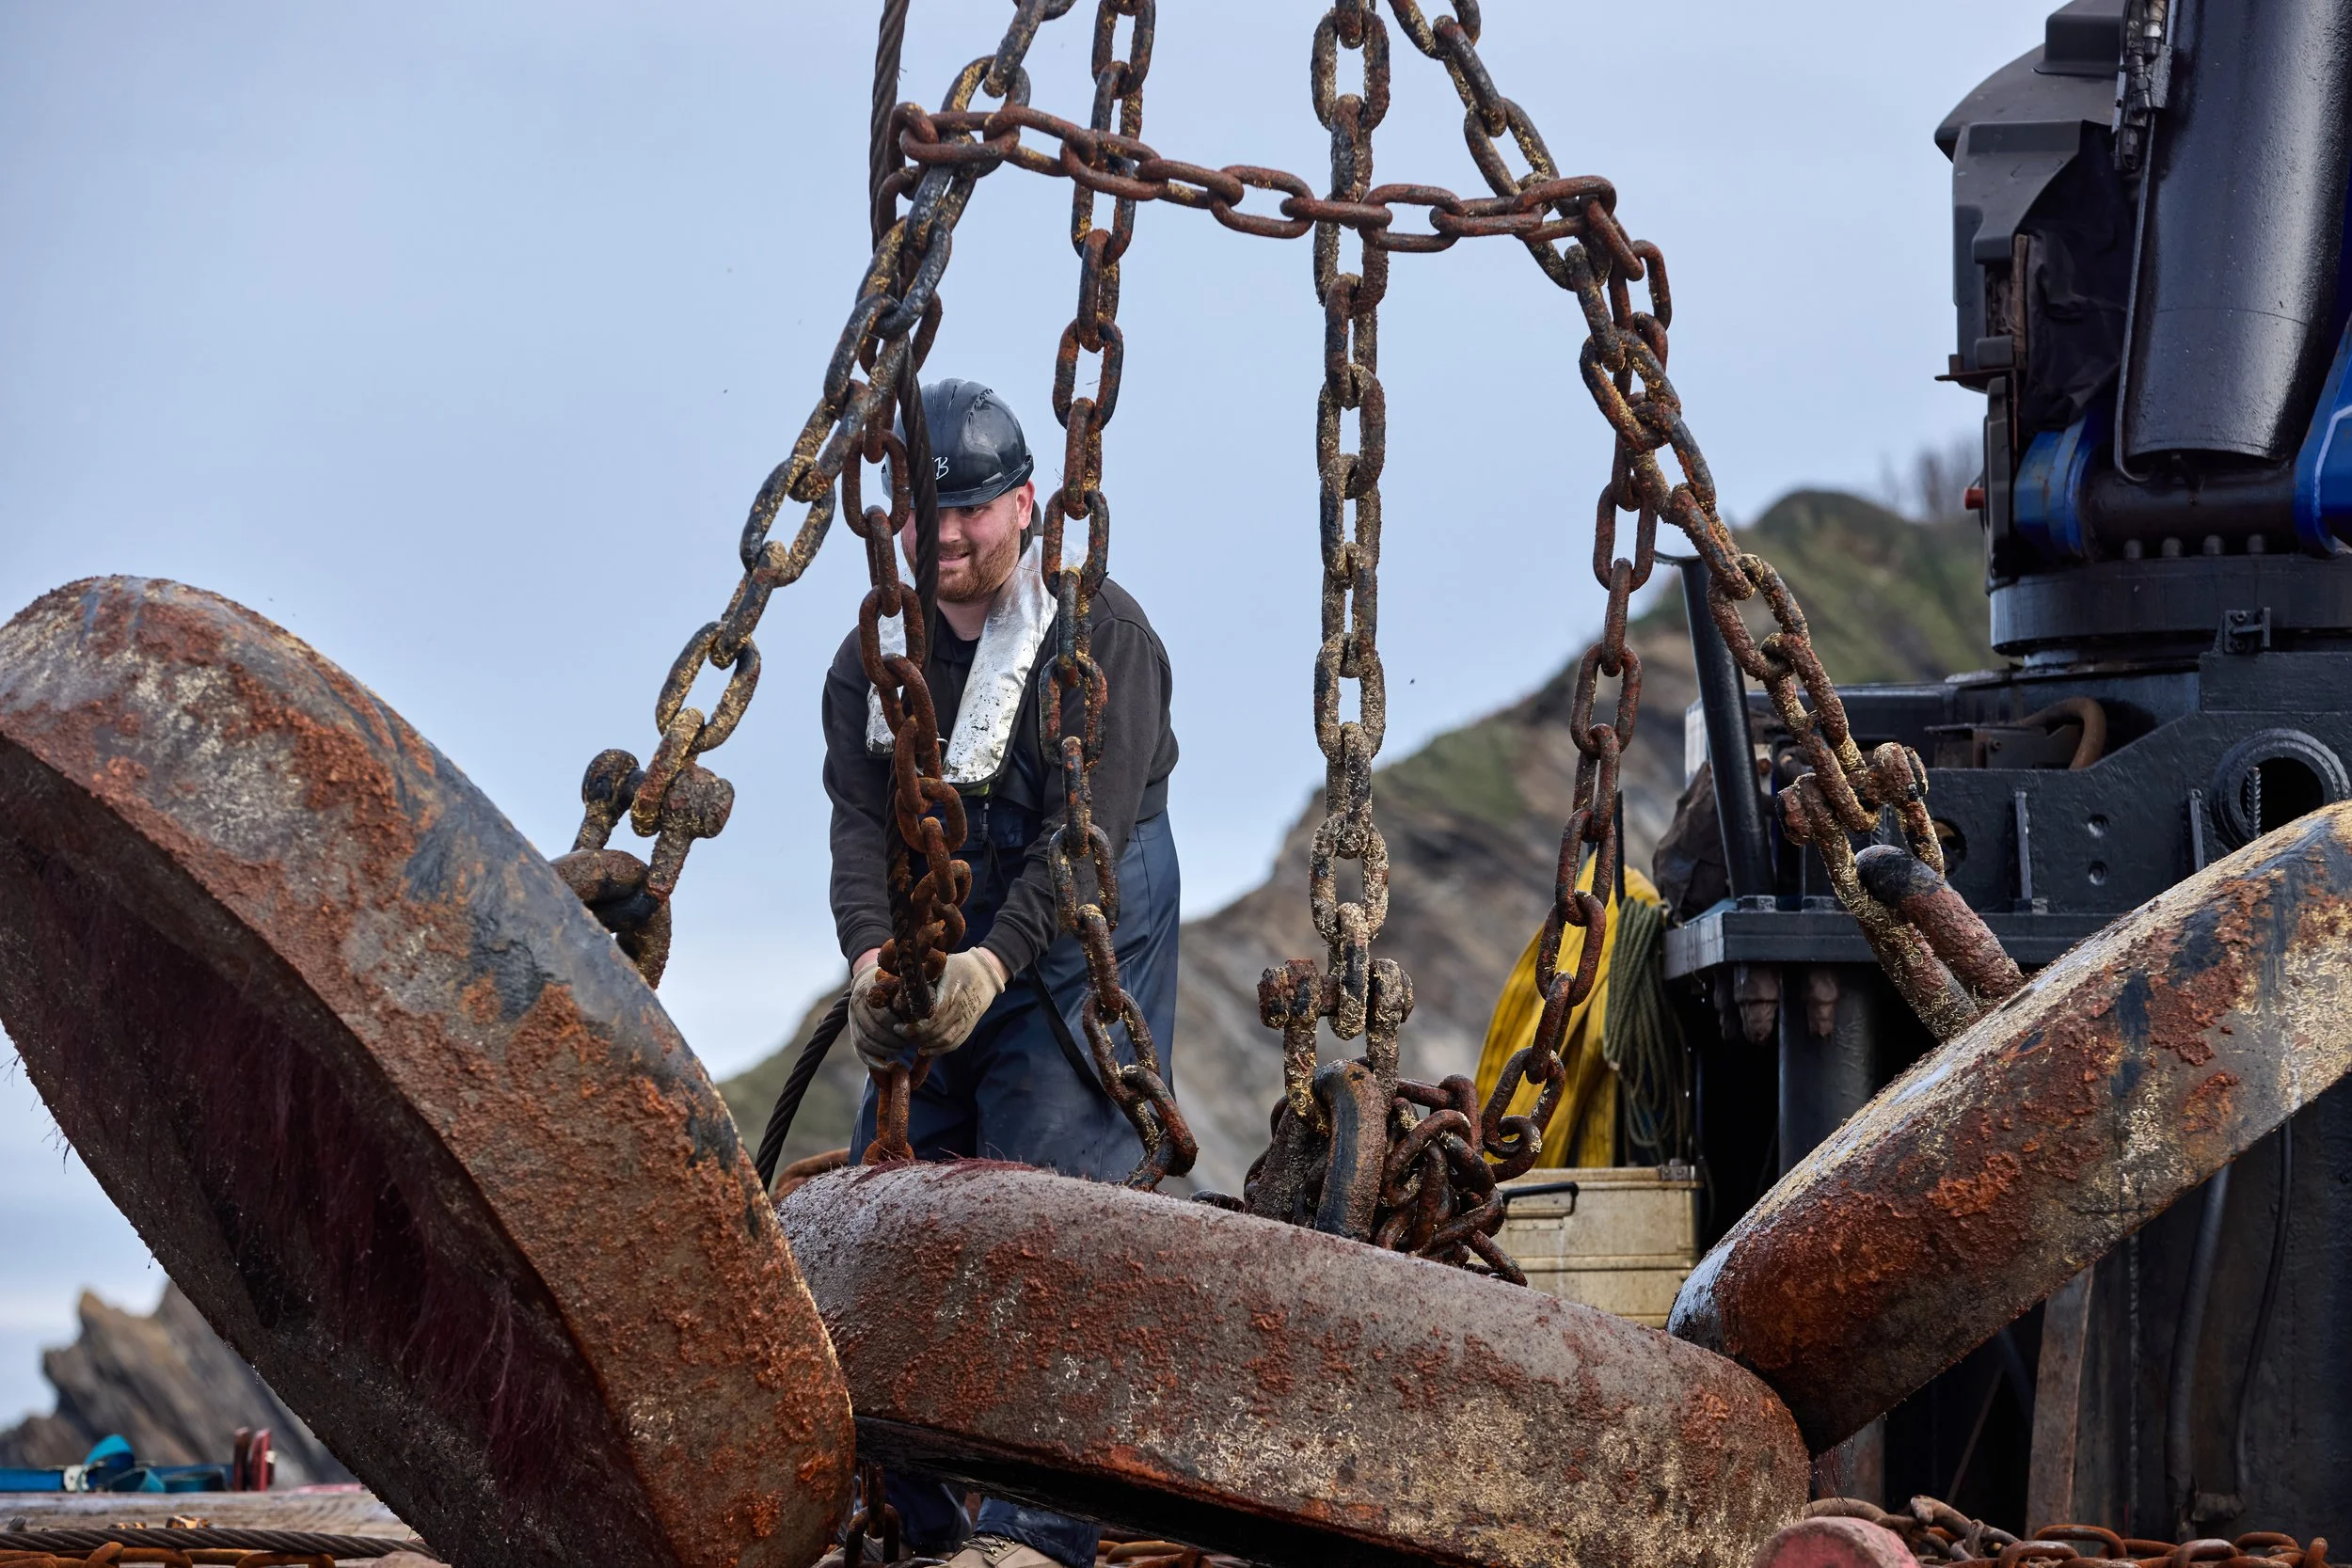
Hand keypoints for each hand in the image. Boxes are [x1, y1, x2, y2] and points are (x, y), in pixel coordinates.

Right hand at [848, 956, 907, 1073]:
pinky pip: (859, 1050)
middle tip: (908, 1043)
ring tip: (900, 1049)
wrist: (870, 978)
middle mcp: (856, 1003)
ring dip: (884, 1050)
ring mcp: (852, 1018)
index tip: (911, 1030)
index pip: (882, 1016)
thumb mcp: (902, 981)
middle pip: (873, 1030)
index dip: (897, 1027)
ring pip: (864, 1041)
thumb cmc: (894, 980)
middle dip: (892, 1041)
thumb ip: (912, 992)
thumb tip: (928, 1009)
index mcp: (870, 990)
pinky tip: (887, 1064)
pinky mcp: (853, 1030)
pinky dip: (873, 1060)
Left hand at [886, 949, 1007, 1059]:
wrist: (986, 972)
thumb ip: (925, 978)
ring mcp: (967, 1019)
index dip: (914, 1026)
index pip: (932, 1018)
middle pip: (936, 1031)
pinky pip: (955, 1043)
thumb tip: (901, 985)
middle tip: (899, 1032)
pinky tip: (925, 1050)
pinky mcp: (970, 1025)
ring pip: (945, 1040)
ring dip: (926, 1044)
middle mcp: (961, 1009)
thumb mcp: (941, 966)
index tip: (898, 1026)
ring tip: (910, 1040)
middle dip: (915, 1036)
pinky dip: (939, 1050)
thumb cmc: (960, 966)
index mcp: (952, 993)